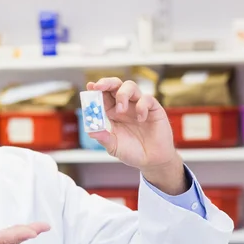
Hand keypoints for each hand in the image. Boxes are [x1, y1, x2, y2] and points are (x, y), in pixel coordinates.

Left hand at [87, 77, 186, 193]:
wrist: (152, 161)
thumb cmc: (131, 151)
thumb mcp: (114, 147)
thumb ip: (103, 138)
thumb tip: (91, 131)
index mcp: (111, 113)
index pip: (102, 96)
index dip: (96, 89)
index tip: (90, 86)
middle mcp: (124, 106)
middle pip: (115, 85)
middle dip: (106, 83)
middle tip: (99, 87)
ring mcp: (138, 105)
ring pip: (130, 86)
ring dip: (122, 94)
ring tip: (121, 110)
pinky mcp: (153, 108)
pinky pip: (147, 98)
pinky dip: (142, 106)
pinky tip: (141, 119)